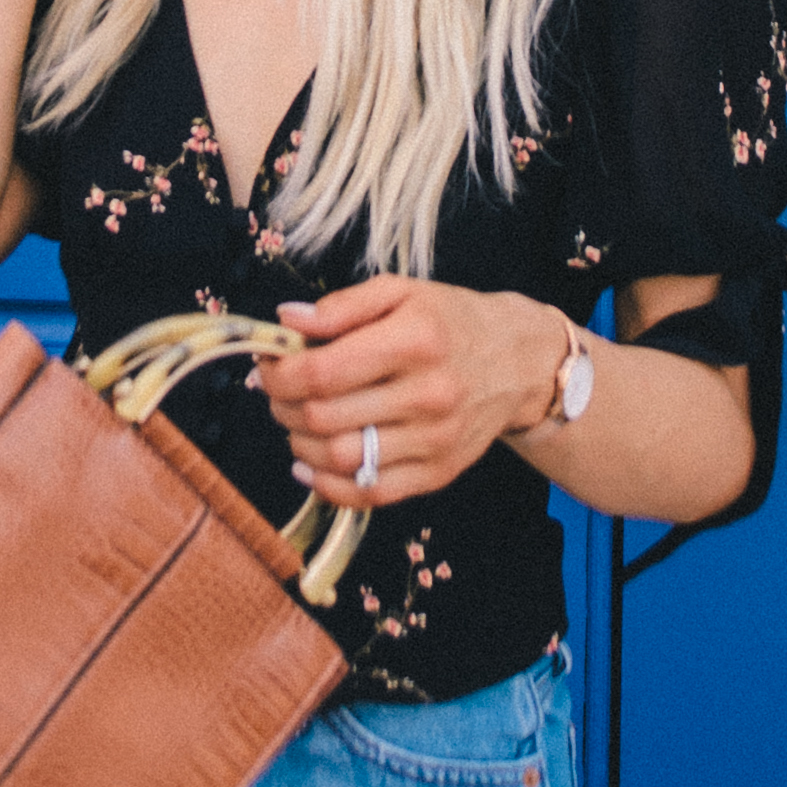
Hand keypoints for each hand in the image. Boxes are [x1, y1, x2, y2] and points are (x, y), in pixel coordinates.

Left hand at [252, 277, 569, 506]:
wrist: (518, 362)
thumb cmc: (450, 321)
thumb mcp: (402, 292)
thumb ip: (341, 306)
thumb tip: (287, 320)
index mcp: (415, 340)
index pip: (322, 372)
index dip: (278, 374)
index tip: (267, 366)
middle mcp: (429, 394)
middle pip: (323, 417)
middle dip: (281, 406)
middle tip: (277, 392)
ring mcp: (436, 440)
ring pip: (340, 458)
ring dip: (299, 443)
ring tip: (296, 421)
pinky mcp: (440, 473)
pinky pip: (370, 493)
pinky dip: (328, 486)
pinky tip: (311, 464)